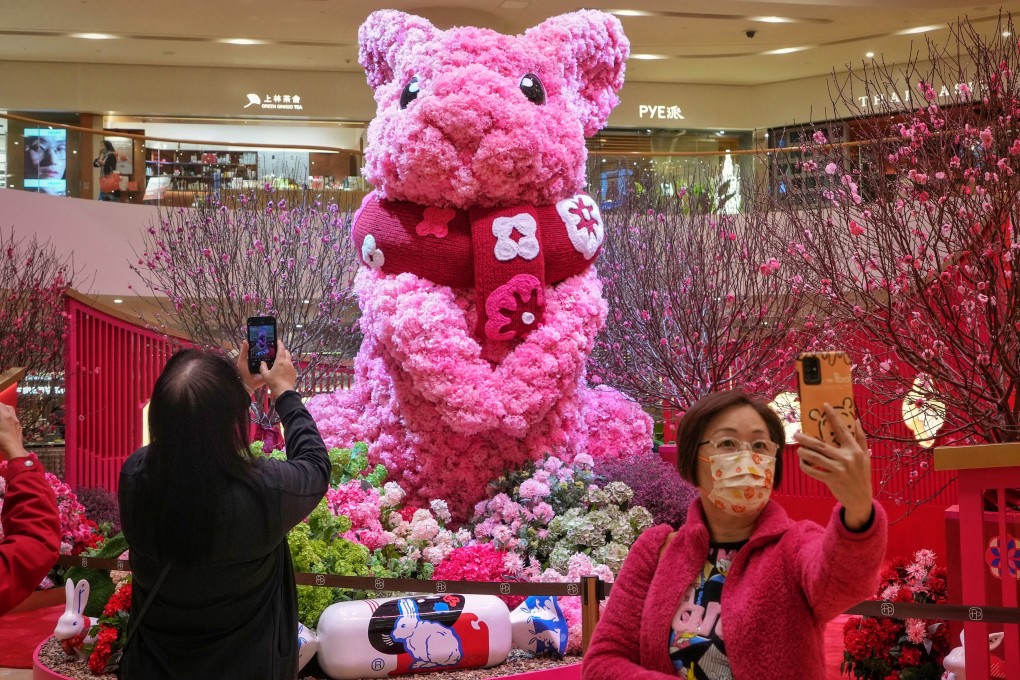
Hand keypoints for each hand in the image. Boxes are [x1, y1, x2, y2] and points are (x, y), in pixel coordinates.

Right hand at [0, 404, 28, 459]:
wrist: (14, 450)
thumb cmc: (2, 441)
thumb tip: (1, 420)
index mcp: (5, 417)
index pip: (0, 405)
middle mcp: (13, 418)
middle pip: (7, 407)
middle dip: (0, 406)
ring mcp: (17, 423)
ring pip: (12, 412)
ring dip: (5, 411)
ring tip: (0, 415)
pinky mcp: (19, 428)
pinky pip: (14, 419)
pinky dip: (9, 417)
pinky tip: (5, 422)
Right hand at [242, 340, 297, 395]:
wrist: (284, 391)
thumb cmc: (274, 382)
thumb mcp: (265, 375)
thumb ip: (263, 367)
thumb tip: (262, 362)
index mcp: (280, 361)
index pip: (281, 349)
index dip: (280, 344)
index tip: (278, 341)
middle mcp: (287, 362)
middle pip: (287, 353)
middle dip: (283, 350)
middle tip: (278, 350)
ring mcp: (292, 367)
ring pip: (289, 359)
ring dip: (285, 357)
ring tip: (280, 360)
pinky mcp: (294, 373)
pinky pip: (290, 366)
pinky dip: (287, 364)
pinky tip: (283, 369)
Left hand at [793, 402, 873, 529]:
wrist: (861, 498)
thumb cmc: (862, 474)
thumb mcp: (865, 456)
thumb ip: (860, 438)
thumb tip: (856, 420)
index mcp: (854, 450)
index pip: (842, 429)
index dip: (833, 416)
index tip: (824, 405)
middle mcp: (846, 458)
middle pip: (821, 445)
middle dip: (805, 439)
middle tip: (796, 434)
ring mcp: (838, 470)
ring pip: (814, 458)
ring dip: (803, 452)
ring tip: (798, 449)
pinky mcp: (831, 480)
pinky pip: (813, 471)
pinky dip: (805, 466)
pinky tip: (802, 463)